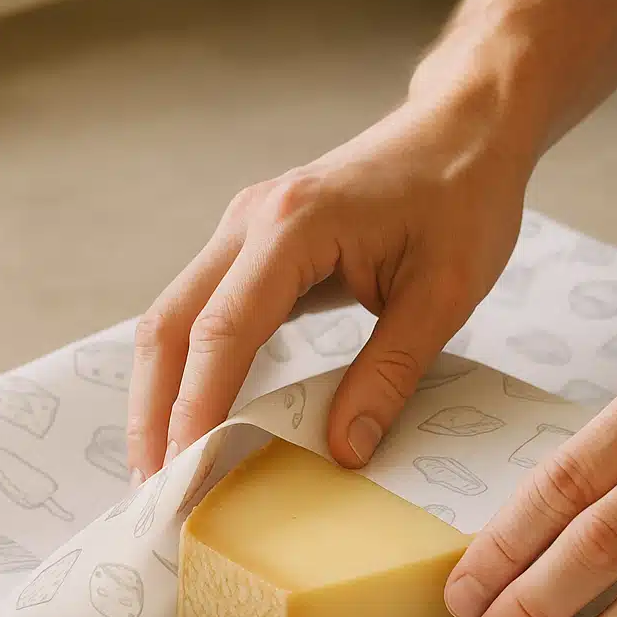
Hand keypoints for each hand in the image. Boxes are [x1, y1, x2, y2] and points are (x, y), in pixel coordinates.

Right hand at [126, 94, 531, 482]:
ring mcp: (248, 228)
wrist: (464, 132)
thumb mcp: (443, 295)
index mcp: (292, 227)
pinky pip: (209, 308)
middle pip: (171, 323)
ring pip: (178, 315)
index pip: (222, 332)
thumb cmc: (462, 201)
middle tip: (152, 483)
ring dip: (164, 388)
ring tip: (163, 460)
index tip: (183, 472)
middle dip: (154, 407)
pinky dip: (196, 363)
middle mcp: (251, 221)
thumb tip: (344, 451)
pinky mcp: (259, 244)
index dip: (197, 408)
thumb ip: (389, 373)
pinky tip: (201, 410)